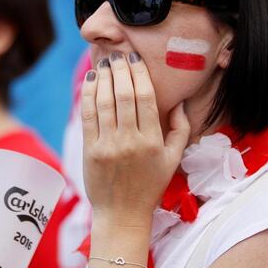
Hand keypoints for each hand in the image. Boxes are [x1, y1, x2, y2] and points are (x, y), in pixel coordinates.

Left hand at [80, 52, 189, 224]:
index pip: (145, 98)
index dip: (139, 73)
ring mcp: (108, 145)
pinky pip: (87, 116)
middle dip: (119, 70)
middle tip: (117, 53)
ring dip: (104, 77)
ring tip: (104, 61)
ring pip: (104, 102)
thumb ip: (180, 129)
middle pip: (124, 95)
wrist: (122, 213)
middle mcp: (130, 141)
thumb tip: (178, 101)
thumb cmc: (150, 185)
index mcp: (152, 141)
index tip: (134, 58)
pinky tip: (91, 80)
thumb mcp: (173, 160)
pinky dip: (88, 94)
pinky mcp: (89, 150)